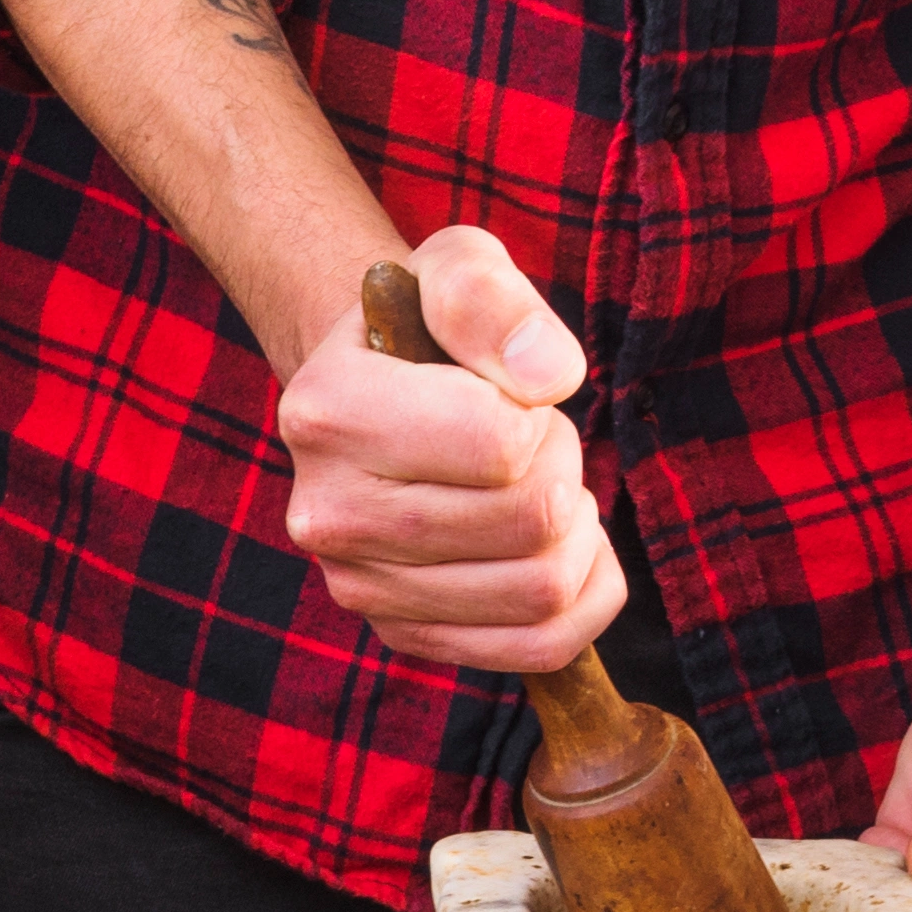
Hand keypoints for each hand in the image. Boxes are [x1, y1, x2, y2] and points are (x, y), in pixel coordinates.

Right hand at [273, 224, 620, 671]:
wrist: (372, 392)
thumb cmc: (426, 329)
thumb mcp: (455, 264)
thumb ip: (492, 298)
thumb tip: (546, 378)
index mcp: (329, 412)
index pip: (500, 447)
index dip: (540, 416)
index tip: (511, 396)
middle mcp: (327, 513)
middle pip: (530, 522)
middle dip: (563, 470)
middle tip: (531, 440)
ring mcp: (359, 585)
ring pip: (542, 589)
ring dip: (574, 531)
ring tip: (533, 487)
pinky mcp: (401, 634)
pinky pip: (539, 646)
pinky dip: (584, 596)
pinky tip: (559, 547)